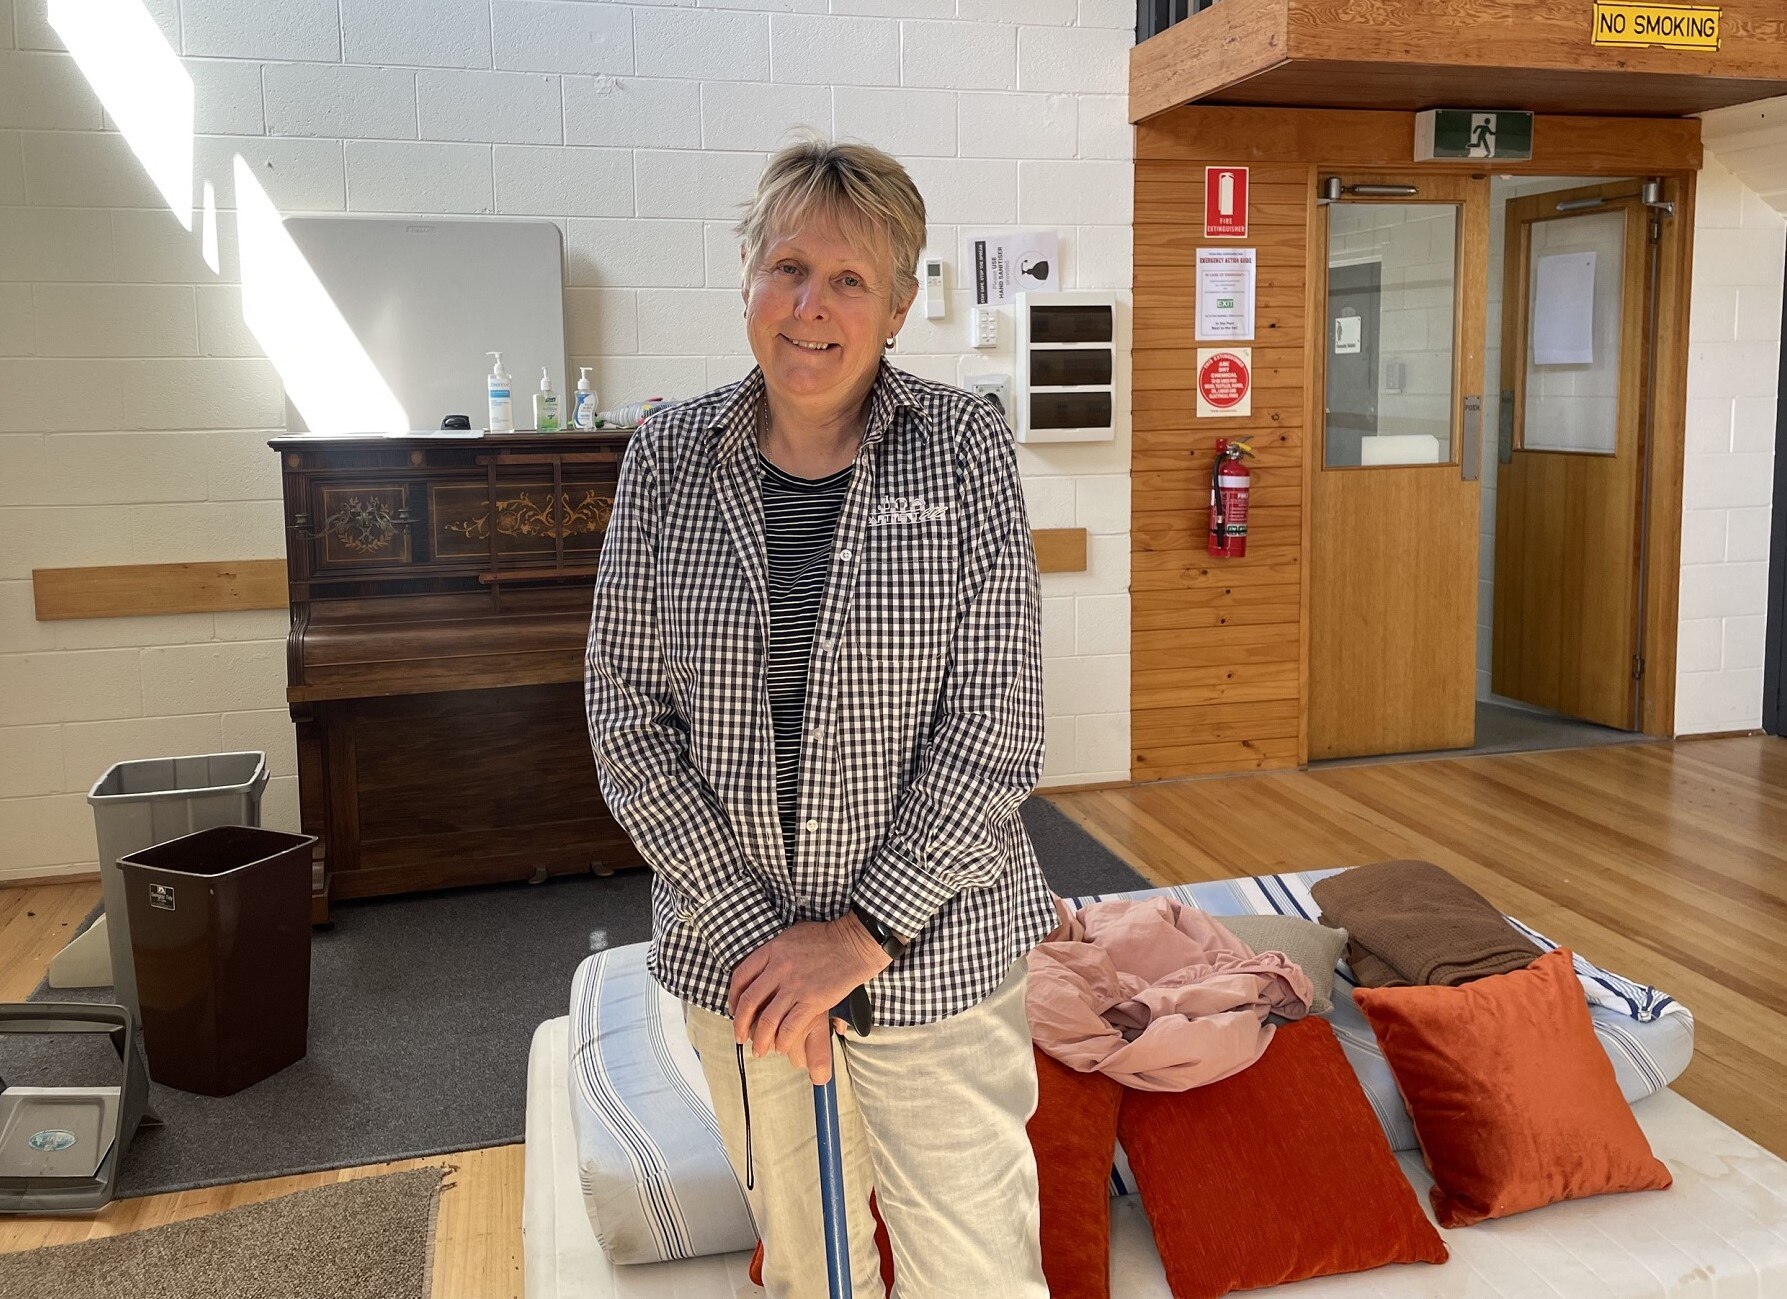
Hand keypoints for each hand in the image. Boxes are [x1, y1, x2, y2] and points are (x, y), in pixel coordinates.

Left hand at [728, 914, 891, 1084]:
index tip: (733, 1010)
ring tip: (759, 1050)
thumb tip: (762, 970)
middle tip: (740, 1037)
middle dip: (740, 1024)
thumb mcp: (791, 936)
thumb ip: (774, 953)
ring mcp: (795, 986)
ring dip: (760, 1040)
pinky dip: (782, 1040)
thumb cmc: (826, 938)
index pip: (740, 978)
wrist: (854, 943)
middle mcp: (778, 969)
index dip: (732, 998)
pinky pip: (790, 1027)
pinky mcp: (812, 1001)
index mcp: (771, 951)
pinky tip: (781, 1046)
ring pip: (767, 1020)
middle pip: (749, 1002)